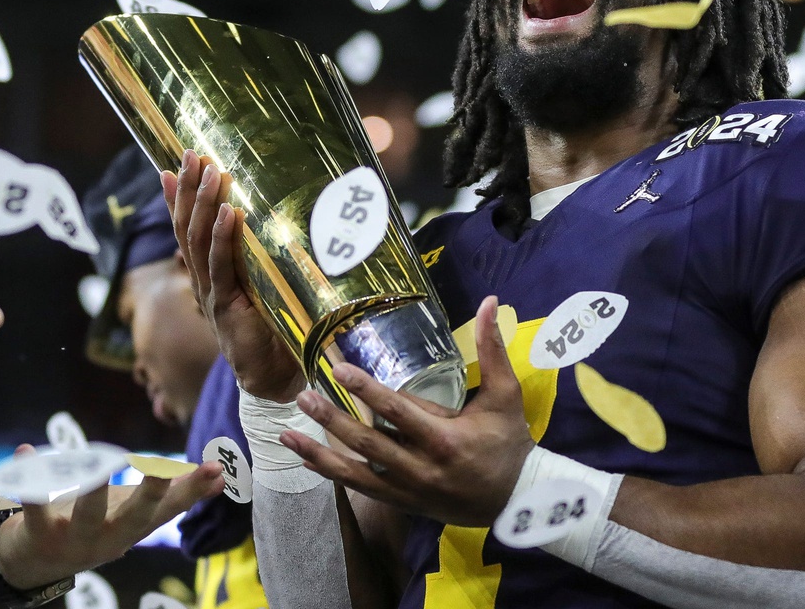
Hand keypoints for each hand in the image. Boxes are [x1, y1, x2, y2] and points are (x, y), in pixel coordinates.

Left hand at [0, 445, 223, 589]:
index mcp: (137, 527)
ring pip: (86, 514)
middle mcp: (111, 536)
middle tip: (161, 467)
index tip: (216, 468)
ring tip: (99, 460)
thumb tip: (222, 477)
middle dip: (150, 492)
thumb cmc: (98, 526)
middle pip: (136, 516)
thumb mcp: (139, 512)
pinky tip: (26, 449)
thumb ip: (178, 494)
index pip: (172, 507)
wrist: (36, 562)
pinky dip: (28, 478)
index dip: (194, 489)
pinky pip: (34, 505)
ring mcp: (75, 538)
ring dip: (92, 489)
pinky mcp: (40, 535)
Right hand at [162, 149, 302, 401]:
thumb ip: (260, 261)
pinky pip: (222, 267)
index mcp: (211, 275)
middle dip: (188, 190)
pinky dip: (224, 238)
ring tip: (207, 172)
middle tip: (190, 154)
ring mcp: (212, 294)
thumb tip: (270, 223)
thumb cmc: (276, 329)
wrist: (275, 377)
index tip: (175, 166)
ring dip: (203, 204)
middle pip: (188, 228)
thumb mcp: (264, 285)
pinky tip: (229, 212)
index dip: (179, 199)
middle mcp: (205, 282)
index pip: (189, 230)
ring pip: (199, 242)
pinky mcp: (228, 307)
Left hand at [279, 296, 534, 527]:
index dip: (367, 391)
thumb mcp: (506, 395)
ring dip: (319, 453)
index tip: (340, 371)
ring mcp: (408, 490)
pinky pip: (361, 488)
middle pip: (368, 443)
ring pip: (355, 472)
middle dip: (332, 419)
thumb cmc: (510, 443)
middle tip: (303, 396)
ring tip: (287, 432)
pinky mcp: (402, 502)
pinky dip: (332, 473)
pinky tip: (307, 458)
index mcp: (444, 440)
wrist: (517, 500)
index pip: (398, 412)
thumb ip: (494, 349)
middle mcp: (420, 469)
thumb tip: (491, 301)